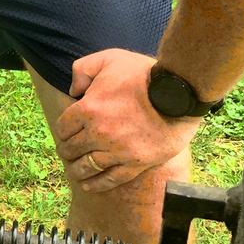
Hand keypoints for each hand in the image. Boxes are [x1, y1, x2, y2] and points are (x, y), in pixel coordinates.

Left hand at [54, 49, 199, 191]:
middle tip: (69, 151)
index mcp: (88, 109)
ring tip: (75, 170)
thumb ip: (83, 69)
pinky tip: (88, 184)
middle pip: (71, 149)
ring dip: (77, 170)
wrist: (180, 93)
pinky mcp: (136, 163)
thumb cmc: (144, 74)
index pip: (63, 128)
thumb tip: (73, 90)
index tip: (67, 132)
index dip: (63, 130)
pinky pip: (111, 179)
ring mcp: (118, 150)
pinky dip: (97, 184)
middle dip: (67, 150)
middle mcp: (99, 133)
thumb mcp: (109, 58)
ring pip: (87, 167)